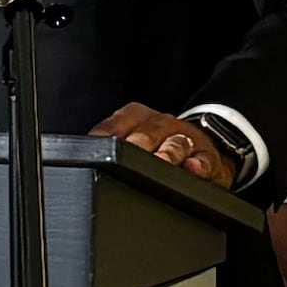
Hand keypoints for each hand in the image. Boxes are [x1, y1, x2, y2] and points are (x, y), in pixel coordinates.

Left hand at [96, 103, 240, 189]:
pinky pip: (203, 160)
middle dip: (137, 147)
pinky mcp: (206, 156)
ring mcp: (185, 139)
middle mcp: (160, 124)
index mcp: (136, 118)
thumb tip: (80, 156)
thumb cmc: (158, 144)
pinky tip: (194, 169)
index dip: (105, 138)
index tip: (95, 151)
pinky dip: (199, 165)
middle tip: (128, 160)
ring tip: (163, 163)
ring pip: (175, 144)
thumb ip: (108, 145)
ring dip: (167, 154)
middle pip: (146, 135)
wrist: (202, 142)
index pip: (115, 125)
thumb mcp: (132, 137)